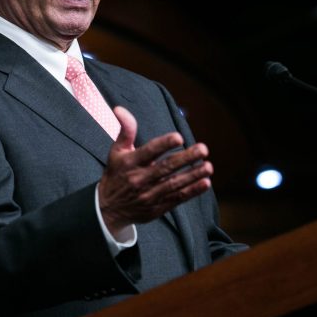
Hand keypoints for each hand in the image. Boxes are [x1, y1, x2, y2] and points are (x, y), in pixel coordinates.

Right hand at [97, 106, 212, 234]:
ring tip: (208, 166)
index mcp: (129, 163)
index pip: (148, 152)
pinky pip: (177, 199)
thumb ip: (125, 130)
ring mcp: (148, 195)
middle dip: (186, 158)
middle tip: (203, 149)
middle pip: (165, 168)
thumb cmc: (116, 173)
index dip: (163, 144)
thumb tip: (120, 108)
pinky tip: (205, 183)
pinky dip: (192, 191)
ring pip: (174, 184)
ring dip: (193, 175)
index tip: (178, 137)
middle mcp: (139, 179)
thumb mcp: (116, 151)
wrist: (108, 208)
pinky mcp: (156, 208)